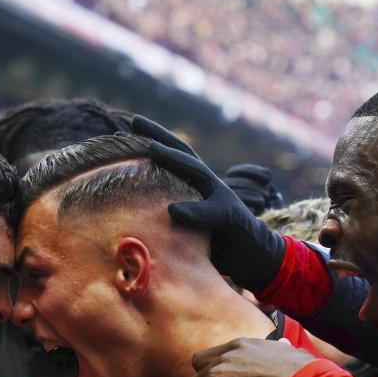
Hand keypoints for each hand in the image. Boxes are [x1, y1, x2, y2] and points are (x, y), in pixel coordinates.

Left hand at [130, 115, 286, 293]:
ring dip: (175, 160)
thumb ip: (167, 217)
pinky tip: (174, 210)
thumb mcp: (187, 227)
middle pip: (183, 153)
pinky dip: (194, 212)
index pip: (172, 157)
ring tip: (152, 149)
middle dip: (159, 135)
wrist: (253, 256)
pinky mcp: (232, 218)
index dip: (150, 141)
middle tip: (134, 120)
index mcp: (195, 185)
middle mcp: (209, 184)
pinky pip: (212, 213)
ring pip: (197, 173)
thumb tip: (136, 217)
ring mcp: (222, 197)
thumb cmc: (215, 242)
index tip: (125, 128)